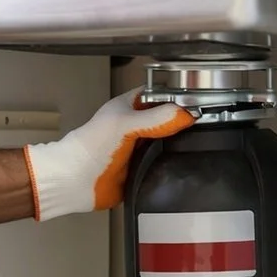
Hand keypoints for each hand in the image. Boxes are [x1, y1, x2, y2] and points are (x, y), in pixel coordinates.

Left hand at [23, 86, 193, 221]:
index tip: (197, 100)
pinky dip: (170, 166)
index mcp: (129, 108)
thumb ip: (156, 119)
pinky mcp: (140, 170)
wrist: (74, 181)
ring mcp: (138, 149)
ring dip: (177, 146)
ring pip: (166, 143)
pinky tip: (181, 165)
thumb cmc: (88, 147)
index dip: (176, 96)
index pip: (158, 95)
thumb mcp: (125, 124)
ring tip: (197, 143)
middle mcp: (135, 127)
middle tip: (203, 124)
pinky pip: (161, 166)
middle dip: (181, 122)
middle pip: (167, 120)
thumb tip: (184, 114)